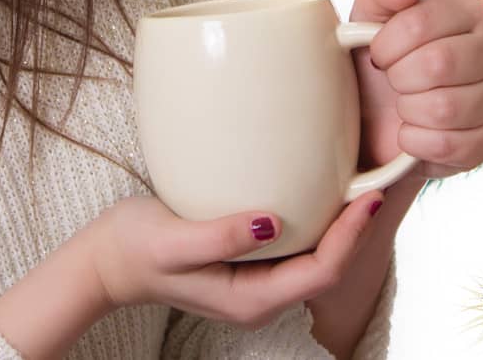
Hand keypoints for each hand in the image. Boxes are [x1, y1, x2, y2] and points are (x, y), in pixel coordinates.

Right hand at [88, 191, 384, 330]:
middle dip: (356, 230)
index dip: (351, 238)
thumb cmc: (133, 249)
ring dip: (341, 225)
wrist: (105, 260)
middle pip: (327, 267)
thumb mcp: (173, 242)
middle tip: (377, 181)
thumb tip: (270, 221)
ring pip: (315, 257)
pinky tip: (320, 188)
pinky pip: (296, 245)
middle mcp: (260, 296)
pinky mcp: (247, 260)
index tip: (368, 197)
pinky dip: (316, 219)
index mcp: (250, 299)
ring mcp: (255, 281)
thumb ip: (220, 237)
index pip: (320, 272)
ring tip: (360, 181)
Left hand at [350, 0, 482, 179]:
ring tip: (405, 105)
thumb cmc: (385, 59)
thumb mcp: (372, 17)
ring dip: (408, 111)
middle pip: (438, 64)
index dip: (386, 44)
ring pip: (444, 108)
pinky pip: (449, 145)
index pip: (421, 21)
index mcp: (474, 12)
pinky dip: (416, 142)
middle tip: (394, 81)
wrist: (385, 117)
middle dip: (399, 77)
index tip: (378, 54)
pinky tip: (413, 131)